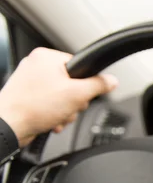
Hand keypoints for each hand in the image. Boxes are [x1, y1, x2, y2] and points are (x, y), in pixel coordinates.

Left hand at [0, 48, 117, 146]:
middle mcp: (36, 65)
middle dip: (73, 102)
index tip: (81, 95)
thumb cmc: (33, 107)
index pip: (80, 67)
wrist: (8, 125)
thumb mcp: (77, 95)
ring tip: (56, 116)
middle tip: (67, 107)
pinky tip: (50, 121)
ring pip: (62, 96)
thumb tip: (111, 81)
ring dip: (65, 111)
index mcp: (46, 57)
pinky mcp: (26, 96)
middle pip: (72, 84)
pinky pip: (50, 104)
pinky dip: (53, 114)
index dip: (85, 85)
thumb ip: (98, 85)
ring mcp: (30, 81)